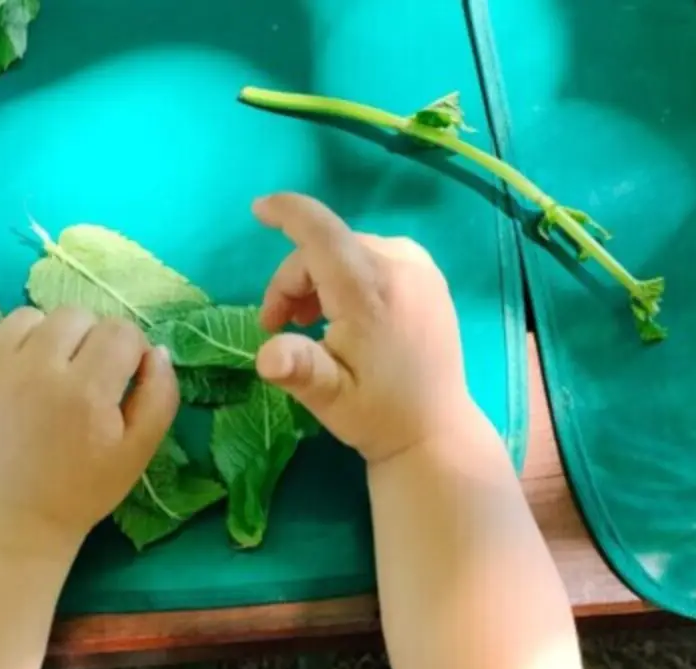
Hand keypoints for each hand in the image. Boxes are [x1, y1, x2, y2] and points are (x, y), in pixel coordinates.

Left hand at [0, 308, 178, 548]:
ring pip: (28, 316)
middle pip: (75, 315)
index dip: (129, 352)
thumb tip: (156, 350)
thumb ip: (159, 397)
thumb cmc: (85, 488)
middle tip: (83, 378)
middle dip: (89, 341)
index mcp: (86, 392)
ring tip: (45, 375)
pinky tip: (9, 370)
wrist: (16, 520)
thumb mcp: (138, 453)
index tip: (120, 378)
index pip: (121, 331)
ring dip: (44, 338)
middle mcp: (36, 371)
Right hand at [254, 193, 472, 464]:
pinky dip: (349, 277)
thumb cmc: (378, 414)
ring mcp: (420, 267)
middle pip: (328, 247)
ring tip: (312, 325)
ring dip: (320, 279)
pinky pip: (375, 257)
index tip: (259, 210)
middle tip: (279, 326)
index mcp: (370, 292)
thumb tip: (267, 355)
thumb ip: (298, 369)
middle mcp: (399, 265)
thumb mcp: (329, 398)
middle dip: (294, 280)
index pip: (321, 232)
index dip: (288, 213)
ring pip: (349, 250)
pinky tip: (347, 316)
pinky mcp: (429, 276)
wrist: (436, 430)